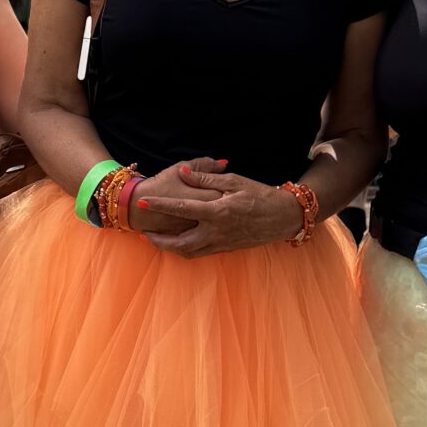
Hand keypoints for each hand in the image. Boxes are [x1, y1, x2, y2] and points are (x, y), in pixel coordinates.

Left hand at [136, 159, 303, 256]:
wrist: (284, 217)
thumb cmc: (261, 195)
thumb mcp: (235, 181)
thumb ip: (206, 179)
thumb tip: (183, 173)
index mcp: (218, 212)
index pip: (181, 209)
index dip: (160, 205)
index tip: (142, 201)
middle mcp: (217, 231)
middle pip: (180, 243)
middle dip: (159, 241)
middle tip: (144, 234)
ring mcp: (222, 243)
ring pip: (189, 252)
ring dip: (170, 248)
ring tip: (156, 240)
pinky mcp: (227, 248)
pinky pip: (200, 253)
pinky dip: (185, 250)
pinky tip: (178, 242)